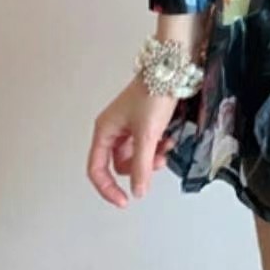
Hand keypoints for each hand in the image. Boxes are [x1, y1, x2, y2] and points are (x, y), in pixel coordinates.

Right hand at [87, 75, 178, 206]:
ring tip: (166, 147)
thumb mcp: (147, 134)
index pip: (97, 169)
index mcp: (104, 130)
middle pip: (120, 164)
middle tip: (158, 161)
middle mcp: (113, 129)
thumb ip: (142, 165)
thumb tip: (138, 191)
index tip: (124, 201)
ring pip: (136, 156)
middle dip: (140, 167)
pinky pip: (147, 146)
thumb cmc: (154, 93)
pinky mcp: (143, 122)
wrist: (172, 68)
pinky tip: (169, 138)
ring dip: (152, 157)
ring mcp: (128, 126)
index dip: (108, 188)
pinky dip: (158, 147)